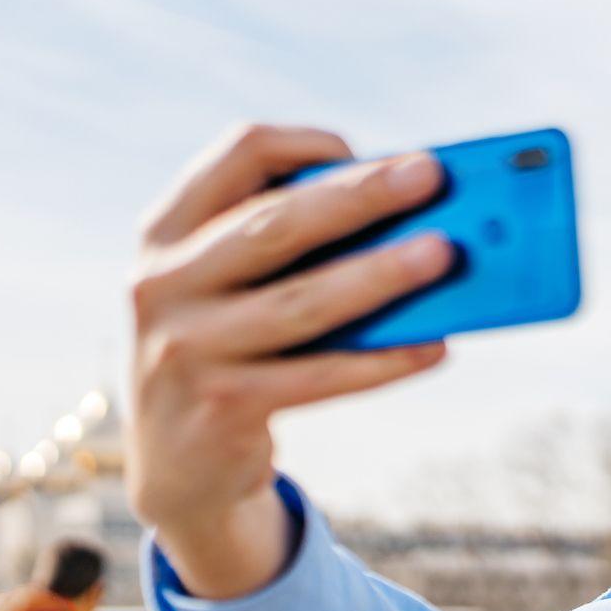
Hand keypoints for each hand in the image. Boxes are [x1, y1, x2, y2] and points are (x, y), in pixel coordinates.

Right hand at [126, 124, 454, 597]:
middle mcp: (164, 283)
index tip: (364, 151)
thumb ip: (294, 246)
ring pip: (303, 303)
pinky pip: (321, 375)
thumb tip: (413, 215)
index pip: (235, 155)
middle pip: (275, 224)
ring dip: (381, 275)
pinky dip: (384, 360)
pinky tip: (436, 345)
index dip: (305, 143)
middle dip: (360, 195)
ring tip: (445, 256)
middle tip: (431, 176)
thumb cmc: (236, 349)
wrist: (182, 467)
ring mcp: (186, 348)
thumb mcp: (233, 287)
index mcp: (167, 232)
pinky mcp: (223, 406)